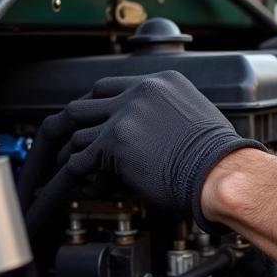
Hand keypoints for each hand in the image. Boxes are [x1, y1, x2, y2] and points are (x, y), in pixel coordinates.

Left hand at [20, 71, 262, 234]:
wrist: (225, 174)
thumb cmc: (222, 160)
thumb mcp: (196, 120)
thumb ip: (164, 118)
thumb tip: (146, 140)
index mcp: (162, 82)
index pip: (111, 88)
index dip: (94, 110)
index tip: (86, 125)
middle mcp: (140, 91)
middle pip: (86, 102)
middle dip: (67, 126)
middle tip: (53, 144)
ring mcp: (125, 115)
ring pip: (77, 133)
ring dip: (63, 157)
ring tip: (52, 174)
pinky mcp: (114, 144)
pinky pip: (75, 163)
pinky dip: (59, 181)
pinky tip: (51, 194)